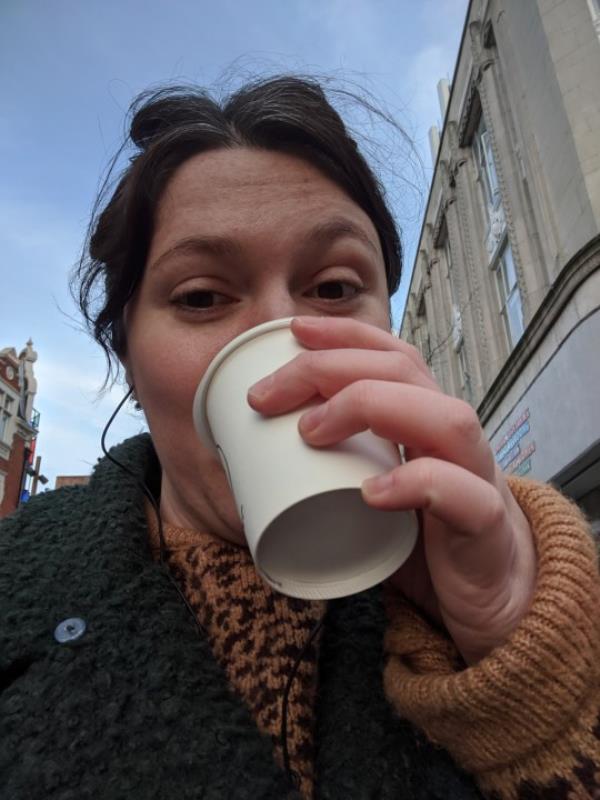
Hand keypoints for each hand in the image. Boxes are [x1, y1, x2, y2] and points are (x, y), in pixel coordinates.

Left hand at [247, 316, 536, 663]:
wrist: (495, 600)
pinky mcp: (487, 530)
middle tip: (267, 395)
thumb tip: (251, 466)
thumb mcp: (372, 493)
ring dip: (373, 409)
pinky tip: (371, 492)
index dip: (346, 335)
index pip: (394, 357)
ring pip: (448, 419)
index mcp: (427, 422)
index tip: (293, 330)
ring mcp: (478, 479)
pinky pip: (467, 497)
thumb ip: (331, 473)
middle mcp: (455, 439)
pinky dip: (418, 484)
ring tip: (311, 432)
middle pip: (406, 374)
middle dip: (331, 369)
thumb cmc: (422, 540)